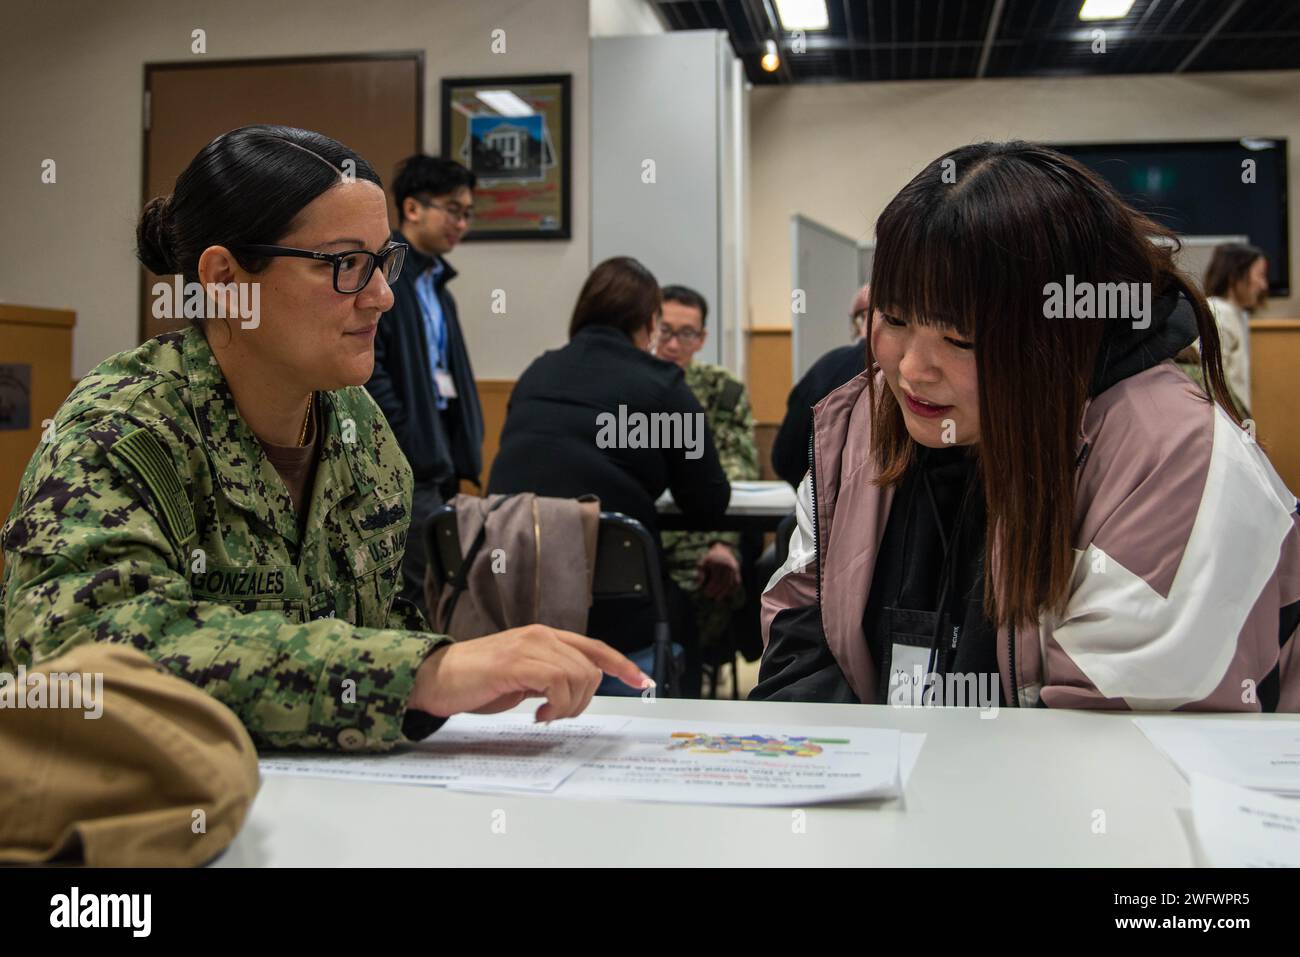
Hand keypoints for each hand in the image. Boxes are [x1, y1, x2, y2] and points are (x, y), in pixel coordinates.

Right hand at [409, 625, 651, 722]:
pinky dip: (555, 705)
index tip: (642, 681)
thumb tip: (573, 691)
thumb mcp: (522, 677)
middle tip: (557, 714)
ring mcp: (529, 647)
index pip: (595, 648)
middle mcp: (541, 636)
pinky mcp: (516, 663)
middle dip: (583, 700)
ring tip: (545, 714)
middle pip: (591, 669)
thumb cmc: (475, 681)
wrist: (436, 679)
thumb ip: (549, 677)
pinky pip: (558, 683)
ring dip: (568, 706)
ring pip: (579, 677)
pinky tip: (537, 714)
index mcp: (544, 637)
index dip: (622, 665)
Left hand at [697, 542, 740, 600]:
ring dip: (724, 593)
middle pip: (723, 583)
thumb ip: (700, 573)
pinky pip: (737, 582)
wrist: (723, 549)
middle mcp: (728, 566)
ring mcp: (734, 569)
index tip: (706, 593)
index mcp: (718, 563)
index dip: (711, 588)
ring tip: (717, 599)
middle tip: (710, 597)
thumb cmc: (710, 558)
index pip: (715, 579)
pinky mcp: (737, 571)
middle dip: (717, 592)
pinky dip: (733, 590)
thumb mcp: (703, 562)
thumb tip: (699, 584)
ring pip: (730, 584)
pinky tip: (727, 595)